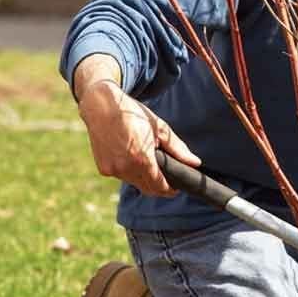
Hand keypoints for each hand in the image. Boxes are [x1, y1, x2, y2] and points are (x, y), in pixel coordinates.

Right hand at [75, 57, 200, 196]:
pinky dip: (129, 172)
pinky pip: (121, 176)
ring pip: (134, 183)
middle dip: (159, 187)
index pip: (159, 186)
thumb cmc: (133, 115)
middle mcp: (125, 168)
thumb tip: (196, 163)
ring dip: (143, 179)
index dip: (170, 190)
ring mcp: (112, 169)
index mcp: (142, 160)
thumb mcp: (160, 129)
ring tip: (149, 164)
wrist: (101, 106)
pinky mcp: (103, 168)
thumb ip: (178, 149)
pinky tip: (133, 160)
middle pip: (147, 188)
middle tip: (167, 180)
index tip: (176, 188)